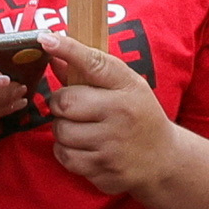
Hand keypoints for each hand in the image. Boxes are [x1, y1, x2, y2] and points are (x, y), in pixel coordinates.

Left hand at [36, 32, 184, 204]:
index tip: (45, 38)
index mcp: (128, 87)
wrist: (163, 160)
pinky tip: (82, 147)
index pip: (94, 63)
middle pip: (65, 102)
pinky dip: (66, 151)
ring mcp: (112, 145)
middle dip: (60, 104)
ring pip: (61, 131)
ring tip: (81, 129)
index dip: (67, 49)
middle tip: (71, 107)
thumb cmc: (137, 115)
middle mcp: (121, 114)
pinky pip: (65, 156)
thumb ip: (88, 70)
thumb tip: (52, 51)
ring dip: (62, 129)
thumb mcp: (124, 87)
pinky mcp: (103, 170)